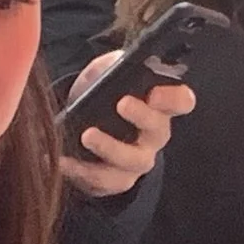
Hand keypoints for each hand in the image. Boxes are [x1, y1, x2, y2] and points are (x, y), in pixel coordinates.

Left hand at [58, 52, 195, 198]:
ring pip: (132, 160)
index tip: (155, 92)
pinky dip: (81, 170)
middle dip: (142, 115)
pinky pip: (103, 180)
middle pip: (158, 129)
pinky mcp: (116, 181)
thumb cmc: (102, 97)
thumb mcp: (105, 74)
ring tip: (87, 135)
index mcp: (158, 106)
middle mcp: (154, 136)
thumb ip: (112, 65)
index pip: (181, 101)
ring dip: (110, 147)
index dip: (173, 98)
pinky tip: (63, 159)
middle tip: (121, 103)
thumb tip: (116, 62)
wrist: (82, 128)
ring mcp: (137, 161)